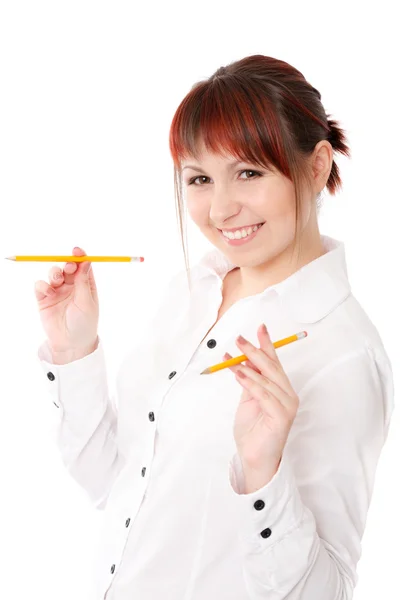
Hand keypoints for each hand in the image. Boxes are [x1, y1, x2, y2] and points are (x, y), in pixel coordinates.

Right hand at [34, 246, 98, 358]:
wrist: (71, 343)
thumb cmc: (84, 324)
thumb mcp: (87, 302)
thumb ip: (83, 282)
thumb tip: (86, 262)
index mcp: (85, 285)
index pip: (82, 266)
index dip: (80, 256)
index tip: (77, 251)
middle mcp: (71, 286)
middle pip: (67, 267)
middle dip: (67, 263)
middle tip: (68, 267)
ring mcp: (57, 291)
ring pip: (53, 274)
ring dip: (54, 273)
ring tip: (57, 280)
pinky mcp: (44, 299)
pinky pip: (41, 286)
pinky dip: (43, 285)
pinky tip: (48, 292)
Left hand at [224, 324, 298, 486]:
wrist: (253, 457)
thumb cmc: (252, 430)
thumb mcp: (248, 398)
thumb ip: (249, 379)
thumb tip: (243, 358)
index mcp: (281, 389)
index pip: (274, 362)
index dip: (267, 344)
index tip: (260, 328)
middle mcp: (288, 395)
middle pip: (272, 367)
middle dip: (255, 351)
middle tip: (240, 339)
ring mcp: (287, 405)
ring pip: (267, 379)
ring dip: (248, 366)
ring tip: (232, 358)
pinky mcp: (281, 416)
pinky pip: (263, 394)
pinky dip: (250, 383)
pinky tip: (238, 374)